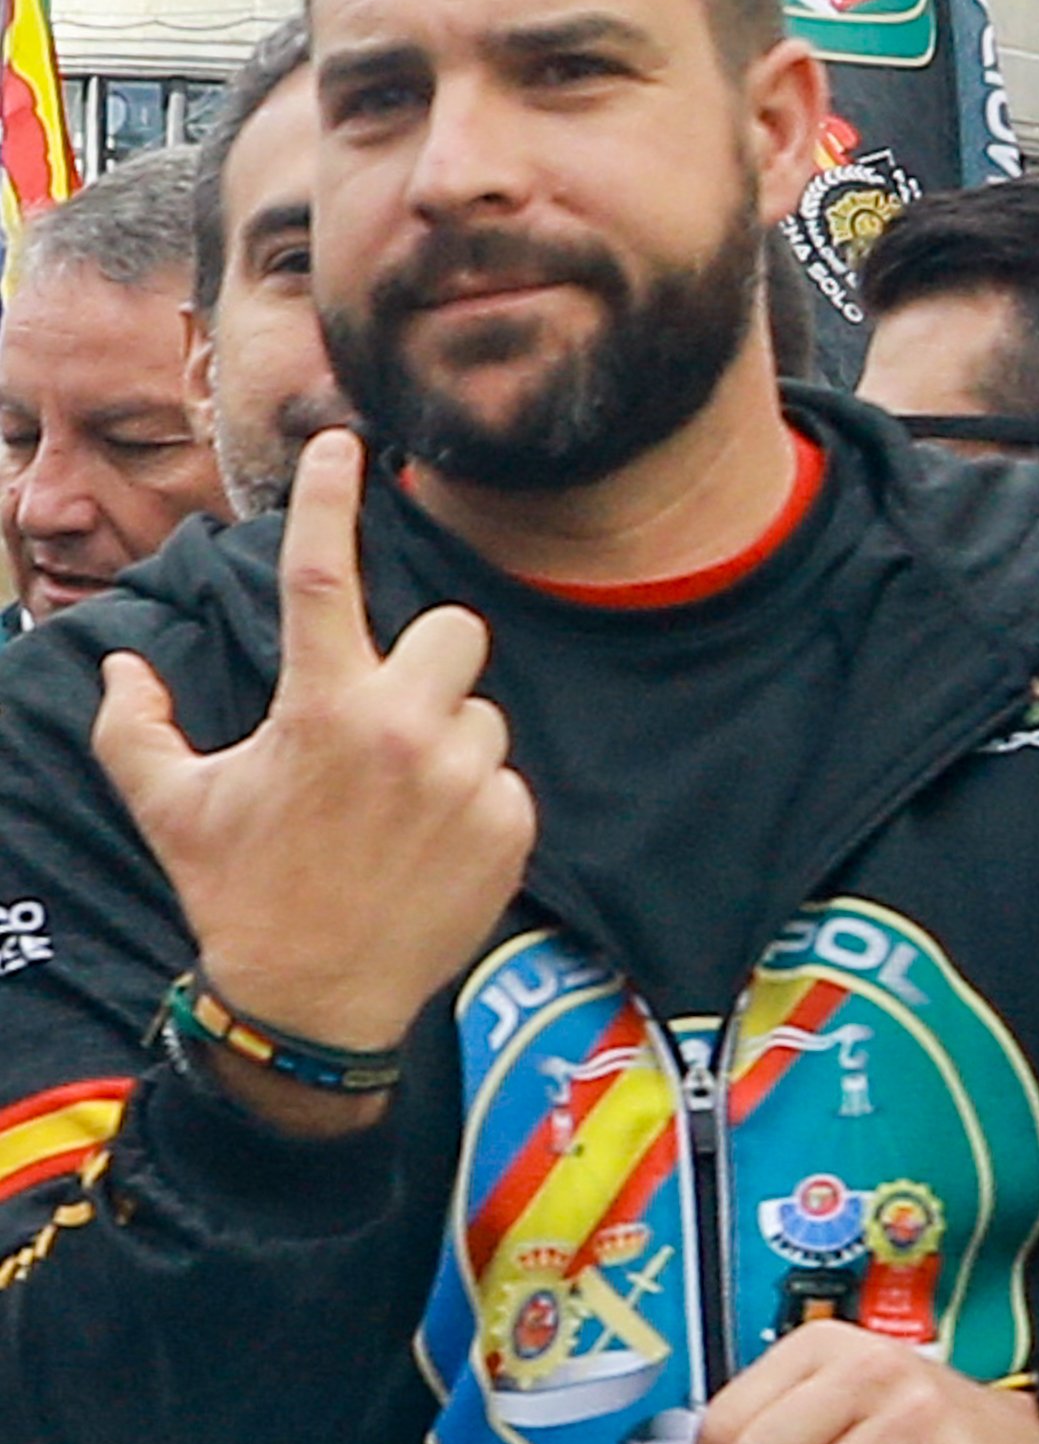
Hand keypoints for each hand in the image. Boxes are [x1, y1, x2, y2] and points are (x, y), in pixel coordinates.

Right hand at [94, 431, 528, 1103]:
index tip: (342, 440)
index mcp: (319, 709)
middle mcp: (402, 729)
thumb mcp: (172, 806)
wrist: (314, 1003)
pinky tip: (425, 849)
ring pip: (482, 709)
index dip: (329, 499)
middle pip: (456, 630)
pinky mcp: (513, 821)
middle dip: (427, 662)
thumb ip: (136, 727)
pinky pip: (503, 777)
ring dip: (445, 741)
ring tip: (393, 808)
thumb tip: (120, 666)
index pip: (323, 575)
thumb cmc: (238, 893)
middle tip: (383, 718)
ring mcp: (466, 776)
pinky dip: (470, 802)